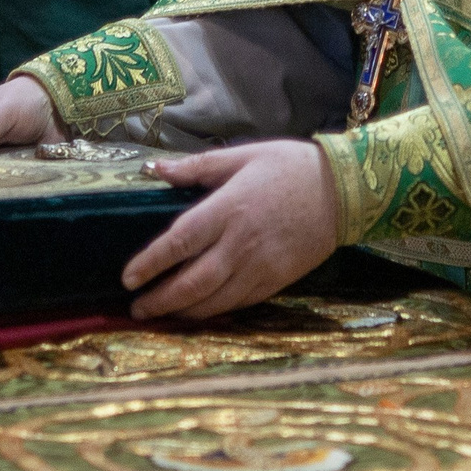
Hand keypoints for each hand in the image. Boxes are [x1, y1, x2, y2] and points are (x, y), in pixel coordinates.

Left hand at [123, 140, 338, 317]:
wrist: (343, 191)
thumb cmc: (290, 167)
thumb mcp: (244, 156)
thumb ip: (197, 167)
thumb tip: (156, 170)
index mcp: (229, 209)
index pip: (180, 242)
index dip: (151, 263)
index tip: (127, 278)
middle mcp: (241, 244)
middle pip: (192, 283)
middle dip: (160, 301)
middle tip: (136, 308)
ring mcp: (260, 267)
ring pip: (214, 301)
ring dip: (182, 312)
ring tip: (160, 314)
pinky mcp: (276, 281)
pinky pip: (238, 304)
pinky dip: (213, 312)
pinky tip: (198, 312)